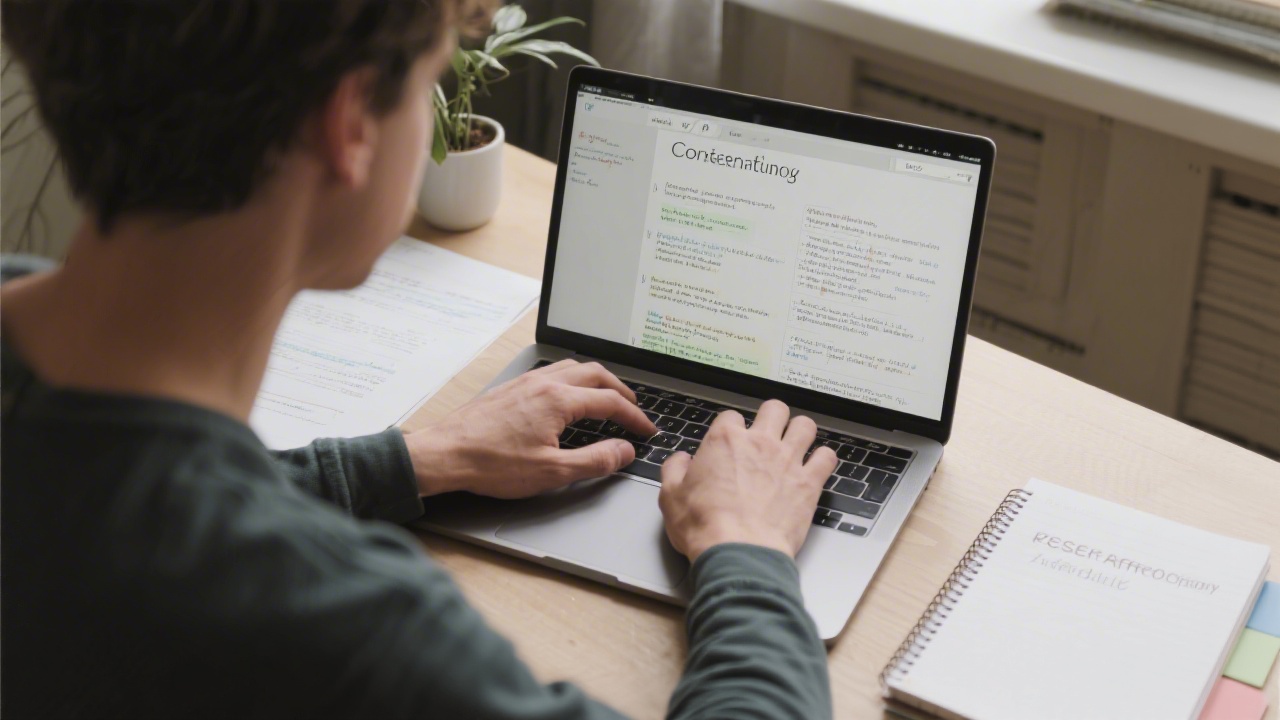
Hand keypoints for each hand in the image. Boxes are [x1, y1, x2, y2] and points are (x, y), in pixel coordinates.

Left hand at [404, 360, 657, 497]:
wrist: (445, 454)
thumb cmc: (491, 463)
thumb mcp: (552, 471)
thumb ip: (594, 460)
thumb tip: (623, 452)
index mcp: (558, 400)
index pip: (610, 402)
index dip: (634, 417)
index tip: (646, 430)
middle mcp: (544, 383)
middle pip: (596, 374)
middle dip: (621, 391)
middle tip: (634, 409)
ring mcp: (526, 382)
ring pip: (573, 368)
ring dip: (597, 380)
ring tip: (607, 397)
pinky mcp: (512, 388)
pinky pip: (552, 372)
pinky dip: (573, 379)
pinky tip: (568, 395)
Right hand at [657, 399, 837, 561]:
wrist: (738, 551)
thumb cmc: (705, 526)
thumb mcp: (670, 496)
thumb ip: (674, 470)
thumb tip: (680, 461)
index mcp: (725, 440)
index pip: (730, 417)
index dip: (729, 429)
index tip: (729, 443)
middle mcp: (759, 443)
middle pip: (775, 409)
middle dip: (772, 418)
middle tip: (768, 434)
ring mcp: (787, 460)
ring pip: (805, 426)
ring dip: (800, 432)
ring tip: (795, 445)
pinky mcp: (809, 483)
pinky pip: (827, 457)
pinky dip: (823, 459)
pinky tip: (816, 467)